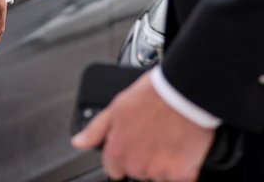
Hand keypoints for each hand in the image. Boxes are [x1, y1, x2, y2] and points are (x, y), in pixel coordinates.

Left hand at [71, 73, 215, 181]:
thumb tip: (79, 142)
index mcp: (118, 151)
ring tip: (169, 135)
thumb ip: (96, 129)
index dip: (123, 154)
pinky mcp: (182, 174)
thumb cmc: (153, 93)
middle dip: (144, 157)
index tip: (133, 142)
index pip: (113, 168)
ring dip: (163, 162)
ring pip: (158, 175)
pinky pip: (181, 178)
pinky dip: (183, 168)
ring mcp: (159, 171)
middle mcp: (136, 165)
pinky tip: (183, 147)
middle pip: (137, 171)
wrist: (185, 90)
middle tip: (154, 133)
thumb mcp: (117, 105)